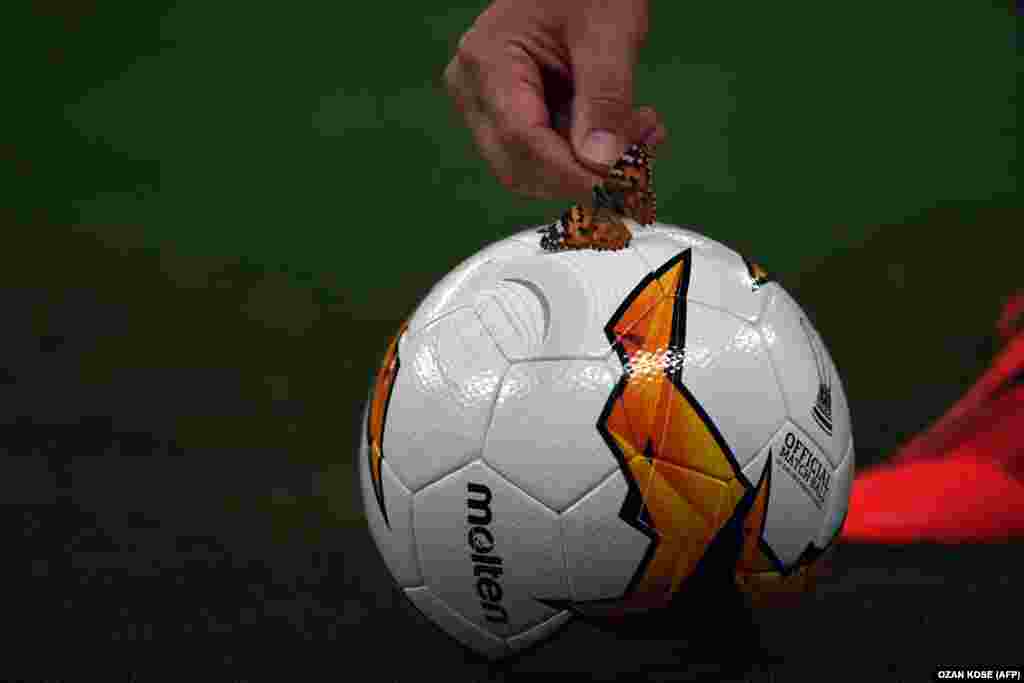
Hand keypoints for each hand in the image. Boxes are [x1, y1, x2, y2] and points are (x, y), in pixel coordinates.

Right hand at [443, 0, 666, 202]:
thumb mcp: (608, 32)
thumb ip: (606, 98)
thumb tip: (604, 165)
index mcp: (488, 61)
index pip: (523, 140)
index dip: (573, 174)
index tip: (621, 190)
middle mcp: (475, 91)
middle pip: (522, 167)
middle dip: (585, 174)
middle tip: (644, 156)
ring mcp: (487, 107)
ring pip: (535, 172)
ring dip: (593, 168)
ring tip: (643, 134)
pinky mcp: (510, 118)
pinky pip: (546, 157)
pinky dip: (590, 156)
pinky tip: (628, 132)